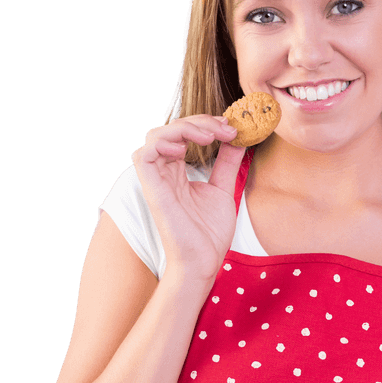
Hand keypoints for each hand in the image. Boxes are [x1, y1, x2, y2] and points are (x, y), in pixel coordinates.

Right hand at [131, 114, 246, 284]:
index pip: (184, 134)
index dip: (206, 124)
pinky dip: (161, 143)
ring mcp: (157, 180)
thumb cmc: (209, 233)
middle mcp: (165, 173)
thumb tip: (238, 138)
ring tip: (210, 135)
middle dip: (200, 121)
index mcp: (178, 172)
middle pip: (171, 129)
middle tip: (226, 128)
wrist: (204, 261)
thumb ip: (227, 163)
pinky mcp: (152, 189)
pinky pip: (143, 155)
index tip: (232, 129)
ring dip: (184, 127)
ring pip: (155, 135)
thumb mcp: (223, 189)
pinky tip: (184, 148)